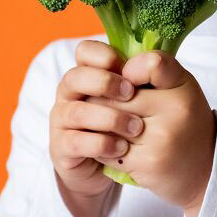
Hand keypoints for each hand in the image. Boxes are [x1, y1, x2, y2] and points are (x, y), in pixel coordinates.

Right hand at [49, 40, 142, 208]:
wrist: (115, 165)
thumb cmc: (128, 123)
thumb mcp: (141, 98)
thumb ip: (146, 77)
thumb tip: (154, 61)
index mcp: (89, 73)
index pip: (85, 51)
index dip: (102, 55)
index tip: (127, 68)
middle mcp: (71, 93)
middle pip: (74, 77)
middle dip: (104, 83)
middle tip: (131, 94)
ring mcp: (63, 120)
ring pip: (77, 112)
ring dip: (109, 118)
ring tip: (136, 128)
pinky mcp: (62, 147)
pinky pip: (76, 142)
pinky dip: (101, 144)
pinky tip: (122, 148)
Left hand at [94, 50, 216, 215]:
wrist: (205, 170)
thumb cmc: (186, 122)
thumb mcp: (181, 88)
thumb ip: (154, 72)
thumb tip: (111, 66)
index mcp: (184, 86)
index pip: (151, 63)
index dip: (131, 69)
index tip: (130, 81)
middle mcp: (176, 109)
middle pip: (116, 95)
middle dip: (105, 100)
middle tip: (111, 108)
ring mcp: (162, 138)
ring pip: (107, 122)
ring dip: (102, 126)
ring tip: (113, 129)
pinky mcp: (147, 162)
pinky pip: (108, 148)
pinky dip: (107, 149)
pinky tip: (119, 149)